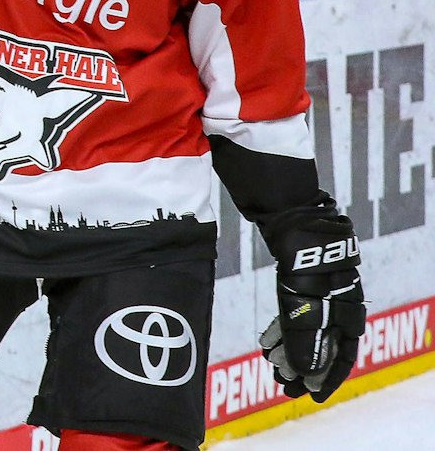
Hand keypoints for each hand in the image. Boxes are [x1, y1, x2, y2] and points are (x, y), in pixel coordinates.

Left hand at [259, 209, 364, 402]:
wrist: (292, 220)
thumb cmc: (306, 263)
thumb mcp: (305, 305)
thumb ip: (306, 340)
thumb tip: (306, 375)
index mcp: (349, 313)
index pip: (343, 354)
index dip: (328, 378)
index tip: (312, 396)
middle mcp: (339, 305)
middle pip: (324, 345)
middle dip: (305, 368)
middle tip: (285, 387)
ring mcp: (320, 294)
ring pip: (307, 331)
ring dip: (291, 352)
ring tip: (272, 367)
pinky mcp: (300, 283)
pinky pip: (294, 314)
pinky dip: (282, 330)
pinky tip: (267, 344)